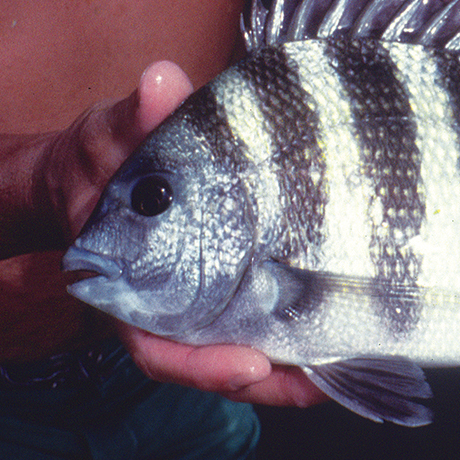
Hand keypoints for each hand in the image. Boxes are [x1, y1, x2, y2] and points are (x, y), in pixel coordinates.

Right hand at [53, 60, 328, 405]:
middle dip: (274, 379)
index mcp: (131, 293)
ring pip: (255, 348)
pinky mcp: (242, 282)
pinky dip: (311, 325)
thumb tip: (163, 80)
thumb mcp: (109, 135)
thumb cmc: (102, 157)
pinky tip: (354, 323)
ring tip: (357, 358)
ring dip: (302, 361)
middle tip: (322, 379)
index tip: (250, 364)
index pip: (160, 350)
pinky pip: (275, 314)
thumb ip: (135, 117)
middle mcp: (174, 309)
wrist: (104, 168)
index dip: (203, 366)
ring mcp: (210, 301)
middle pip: (222, 363)